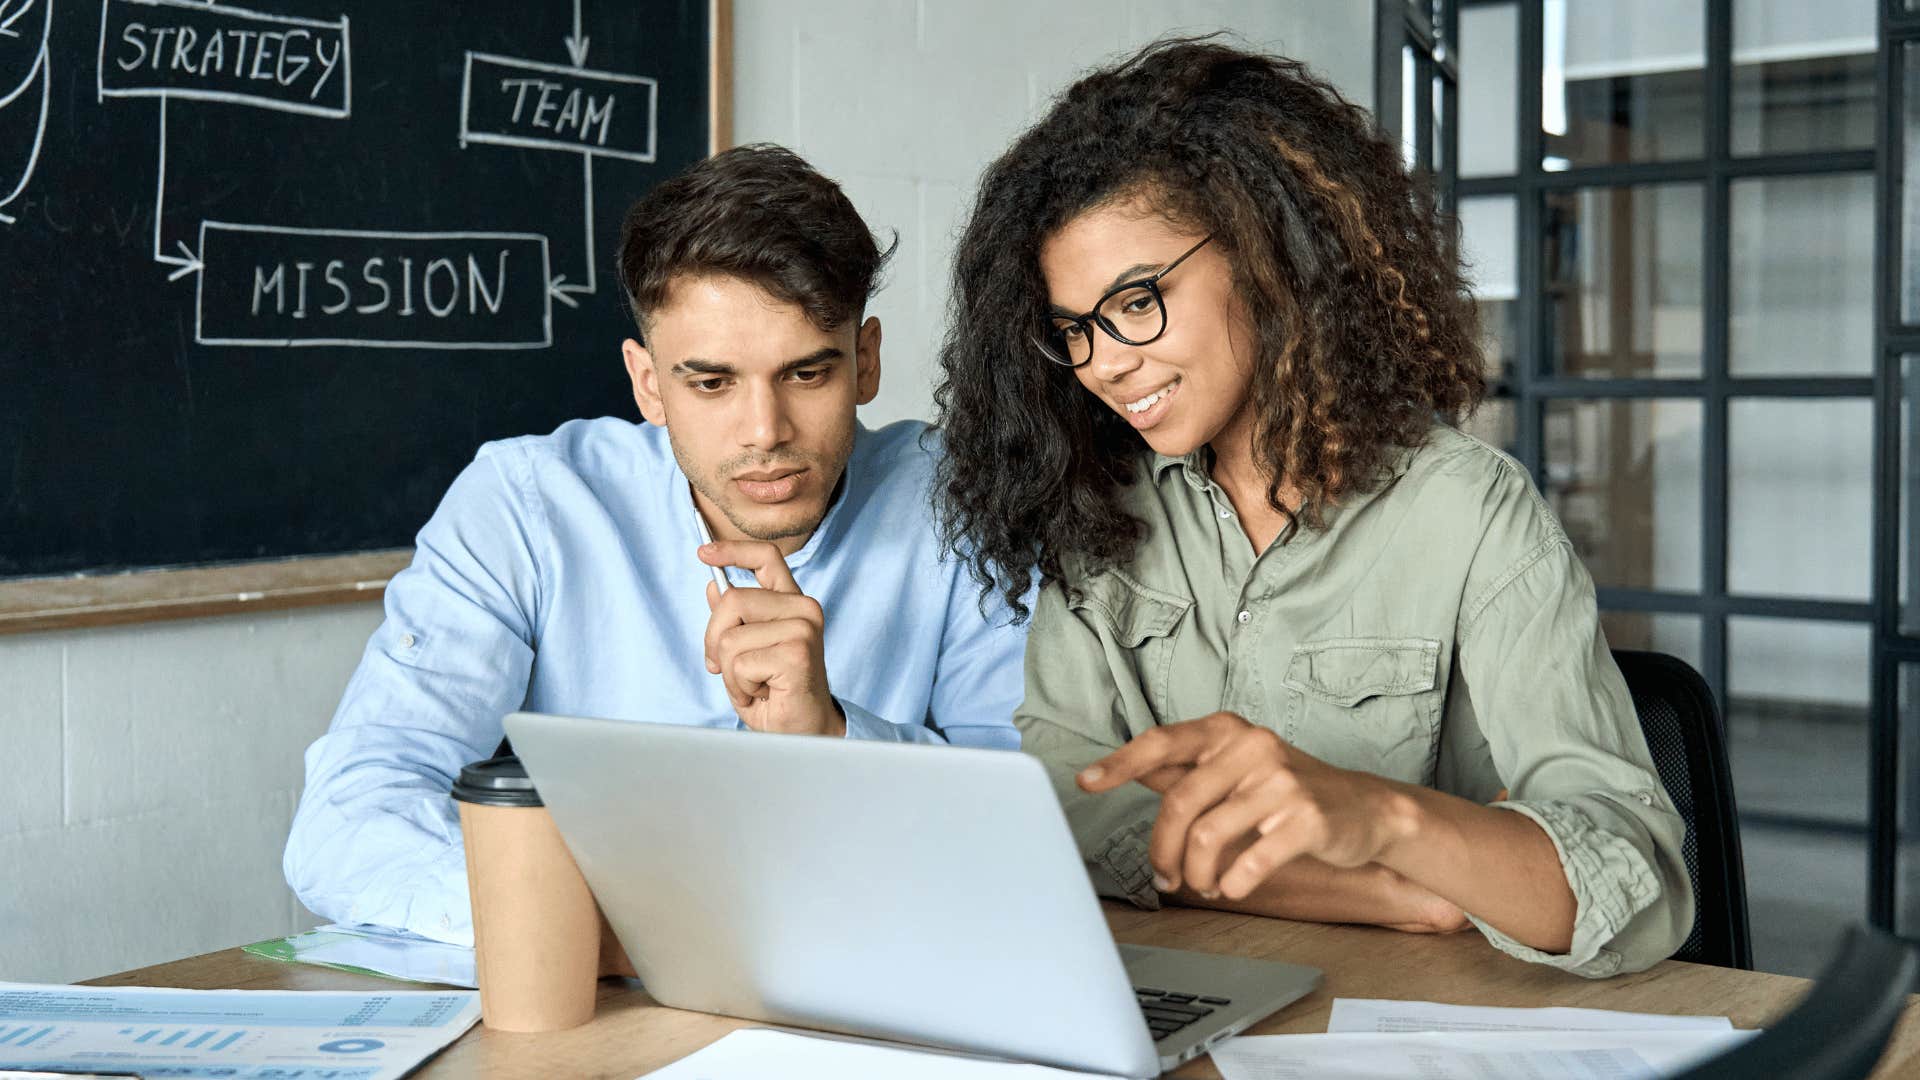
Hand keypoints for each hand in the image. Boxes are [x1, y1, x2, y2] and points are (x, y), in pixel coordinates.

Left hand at [698, 540, 843, 736]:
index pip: (766, 558)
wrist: (803, 730)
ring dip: (731, 671)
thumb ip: (735, 619)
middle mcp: (803, 609)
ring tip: (754, 685)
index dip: (732, 550)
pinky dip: (741, 686)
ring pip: (731, 637)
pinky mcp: (797, 653)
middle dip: (714, 640)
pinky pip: (740, 663)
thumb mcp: (746, 651)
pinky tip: (763, 694)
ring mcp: (803, 628)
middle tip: (727, 669)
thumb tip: (713, 587)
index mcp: (792, 603)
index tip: (703, 553)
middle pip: (732, 599)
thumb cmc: (776, 693)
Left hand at [1078, 712, 1419, 900]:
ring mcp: (1281, 781)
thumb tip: (1129, 769)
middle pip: (1179, 803)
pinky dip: (1232, 884)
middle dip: (1162, 850)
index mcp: (1227, 732)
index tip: (1084, 782)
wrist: (1365, 810)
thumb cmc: (1287, 790)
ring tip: (1204, 884)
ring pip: (1208, 837)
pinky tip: (1234, 886)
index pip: (1162, 743)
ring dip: (1197, 874)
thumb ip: (1187, 770)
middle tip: (1165, 877)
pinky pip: (1249, 862)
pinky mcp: (1306, 818)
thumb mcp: (1236, 768)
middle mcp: (1252, 747)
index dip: (1119, 764)